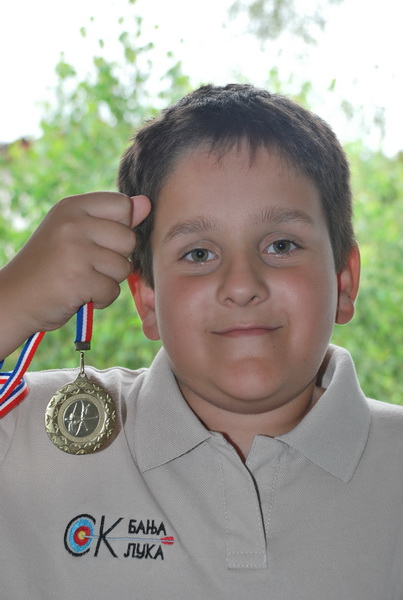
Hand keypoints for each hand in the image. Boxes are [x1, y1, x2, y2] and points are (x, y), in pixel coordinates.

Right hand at [0, 192, 150, 356]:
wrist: (15, 298)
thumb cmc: (50, 265)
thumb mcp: (76, 232)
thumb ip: (112, 218)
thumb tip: (146, 203)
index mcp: (72, 206)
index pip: (123, 204)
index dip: (119, 227)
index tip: (96, 240)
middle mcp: (73, 223)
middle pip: (129, 238)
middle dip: (115, 258)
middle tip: (85, 265)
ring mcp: (75, 251)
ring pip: (123, 267)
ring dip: (107, 280)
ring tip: (81, 279)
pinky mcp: (79, 280)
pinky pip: (113, 290)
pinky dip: (99, 298)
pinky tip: (78, 294)